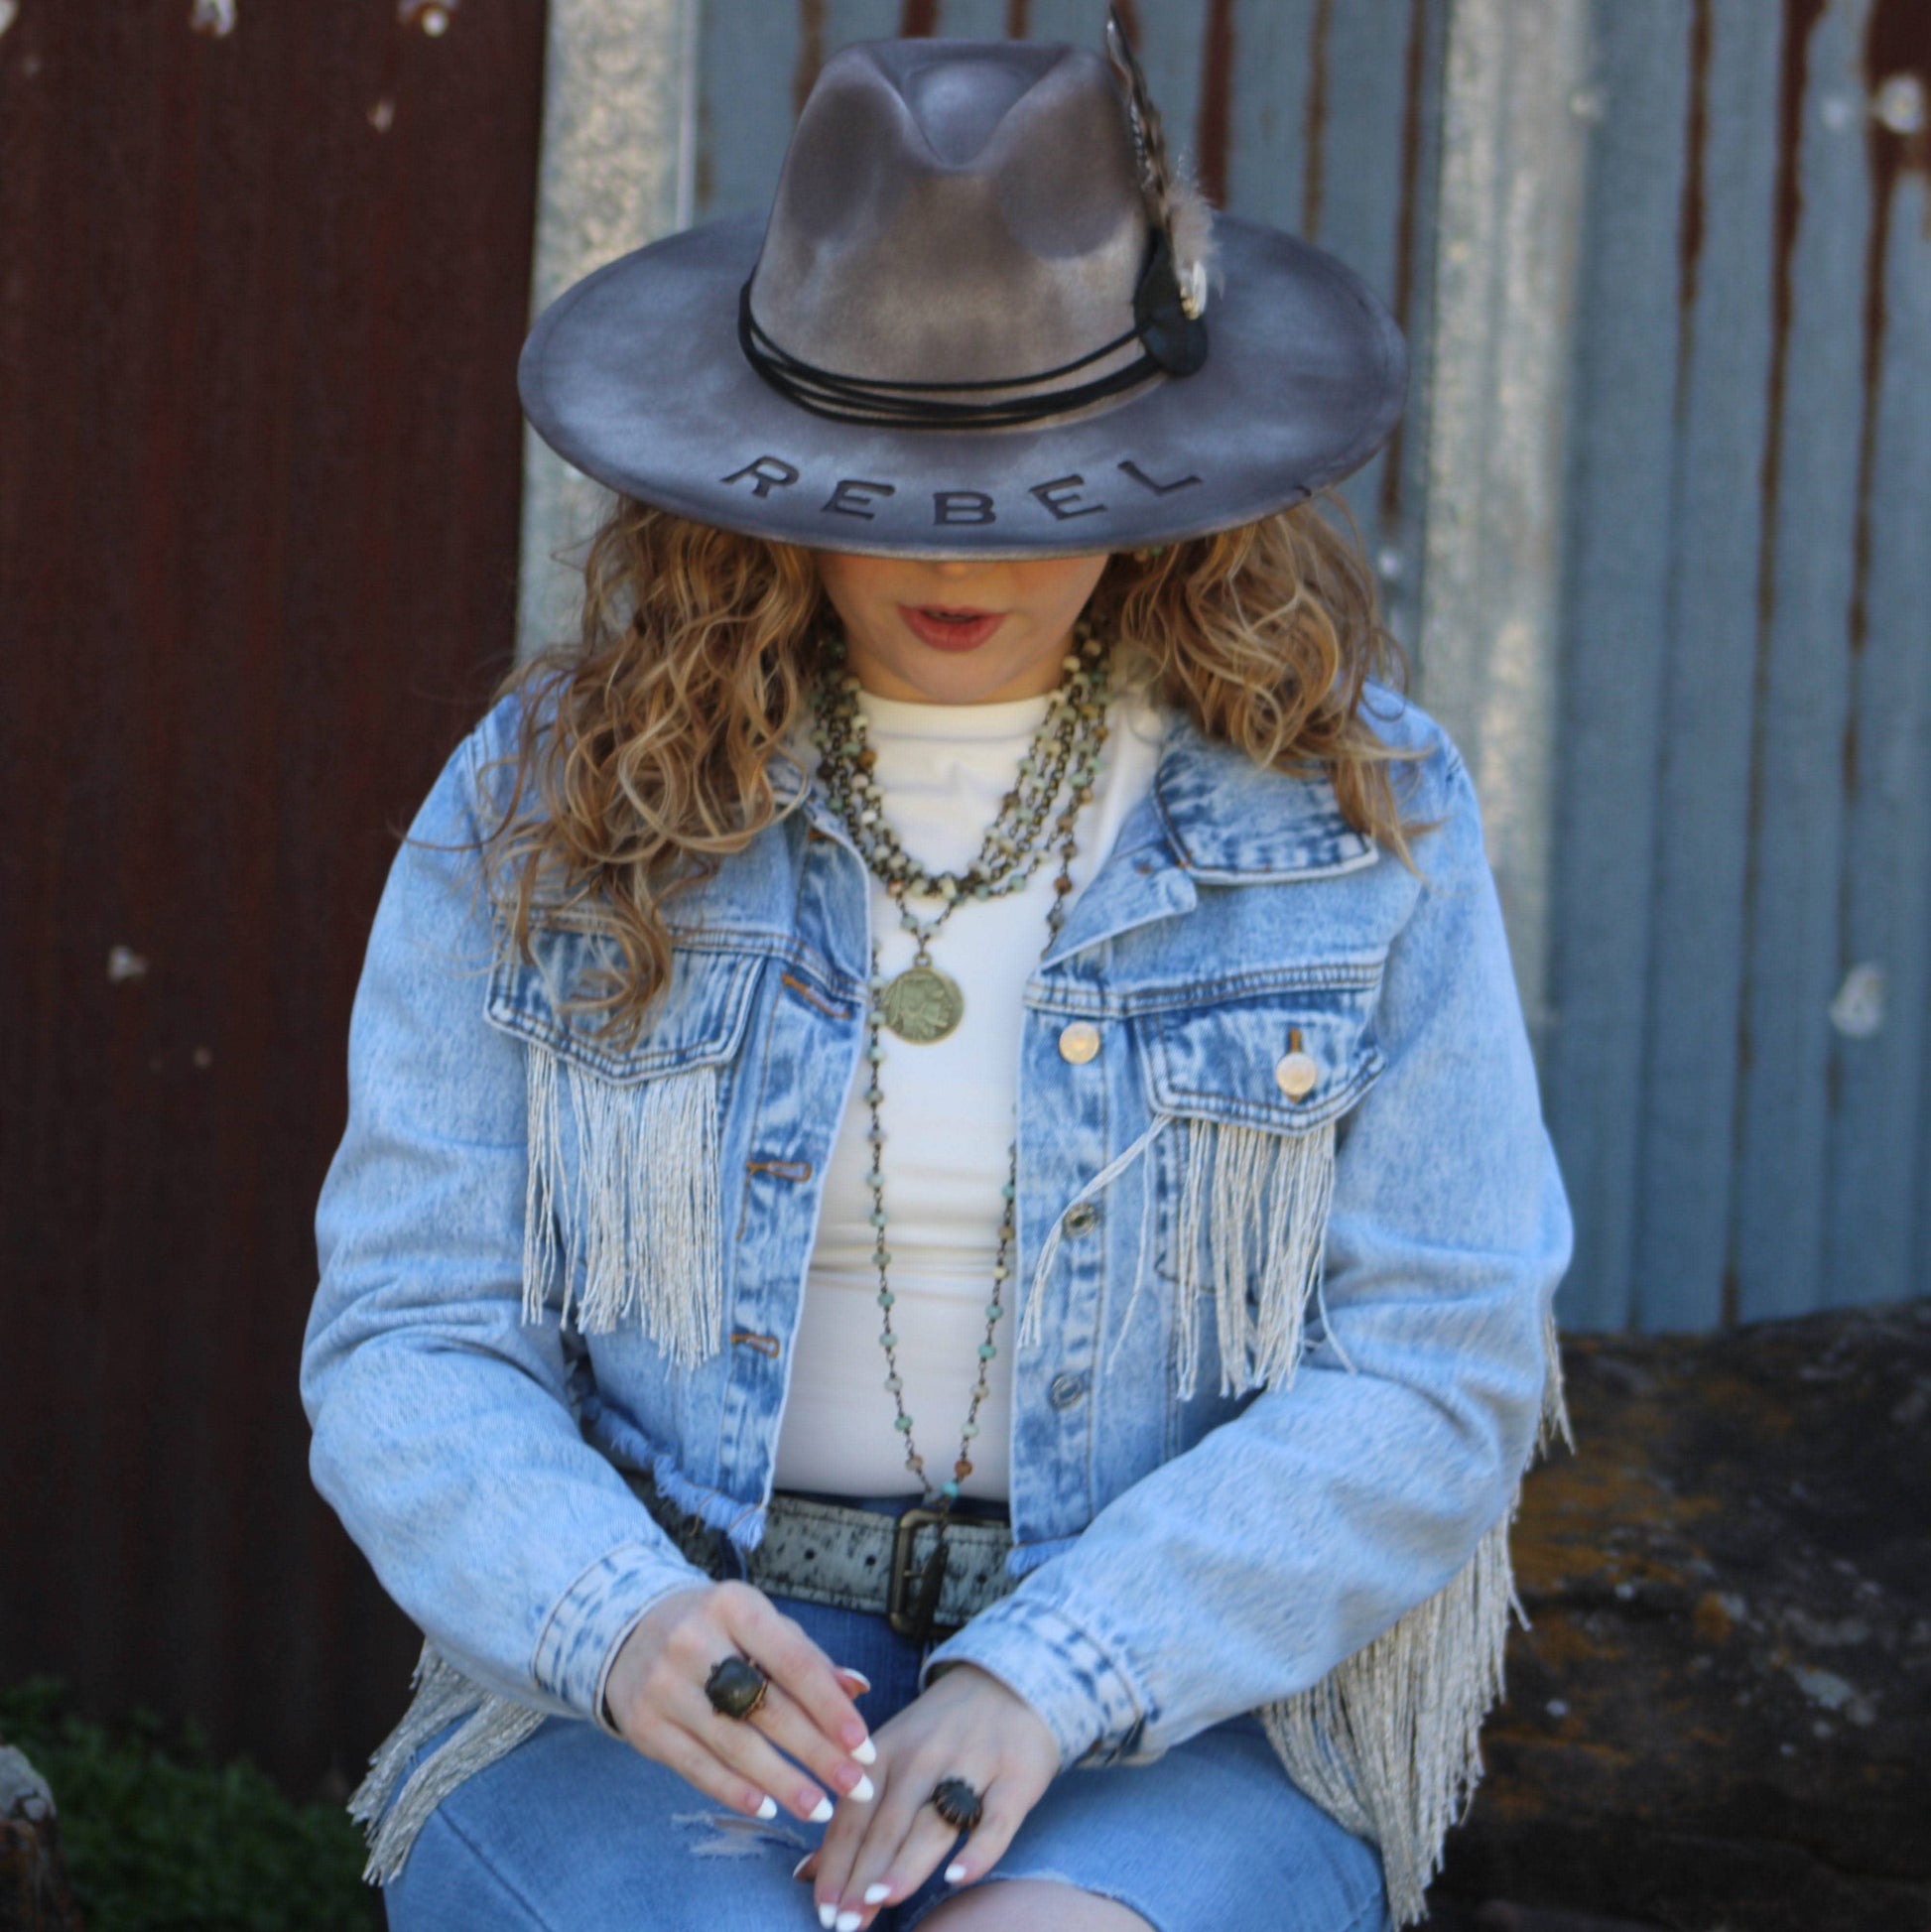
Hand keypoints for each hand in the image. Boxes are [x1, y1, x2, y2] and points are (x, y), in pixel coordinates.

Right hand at [604, 1580, 877, 1823]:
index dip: (831, 1708)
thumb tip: (858, 1689)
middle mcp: (694, 1641)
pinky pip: (697, 1768)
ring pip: (735, 1746)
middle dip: (818, 1754)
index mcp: (733, 1605)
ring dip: (783, 1783)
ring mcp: (664, 1685)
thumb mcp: (759, 1623)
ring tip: (820, 1808)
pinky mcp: (643, 1725)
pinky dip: (735, 1792)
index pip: (793, 1663)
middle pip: (767, 1709)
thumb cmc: (717, 1629)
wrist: (631, 1631)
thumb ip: (807, 1657)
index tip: (864, 1748)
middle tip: (856, 1788)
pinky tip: (768, 1808)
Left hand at [796, 1661, 1059, 1928]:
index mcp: (886, 1752)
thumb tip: (806, 1873)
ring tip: (879, 1901)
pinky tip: (956, 1878)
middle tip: (844, 1924)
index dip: (835, 1864)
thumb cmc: (940, 1734)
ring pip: (933, 1823)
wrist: (1010, 1681)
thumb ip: (853, 1813)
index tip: (823, 1909)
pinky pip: (995, 1820)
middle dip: (862, 1876)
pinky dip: (977, 1850)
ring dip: (904, 1864)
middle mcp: (923, 1756)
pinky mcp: (1015, 1776)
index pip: (852, 1817)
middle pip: (887, 1825)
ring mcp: (971, 1764)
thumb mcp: (890, 1756)